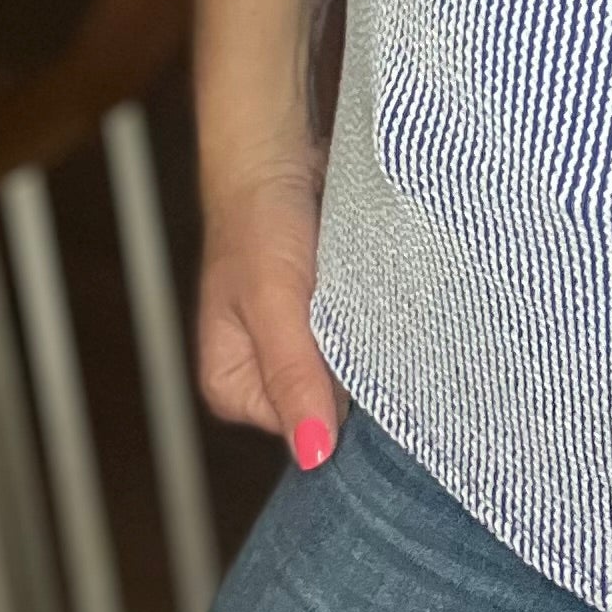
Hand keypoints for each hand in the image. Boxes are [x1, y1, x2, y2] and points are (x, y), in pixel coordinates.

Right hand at [197, 142, 347, 469]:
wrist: (278, 156)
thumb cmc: (260, 222)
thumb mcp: (274, 303)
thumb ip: (294, 375)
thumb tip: (314, 455)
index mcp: (232, 388)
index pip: (307, 426)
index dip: (340, 396)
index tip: (362, 357)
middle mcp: (264, 375)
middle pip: (329, 402)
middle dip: (357, 370)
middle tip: (370, 323)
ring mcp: (298, 346)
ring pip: (350, 369)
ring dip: (370, 342)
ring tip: (372, 303)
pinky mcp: (327, 316)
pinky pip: (360, 336)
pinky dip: (374, 319)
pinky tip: (379, 295)